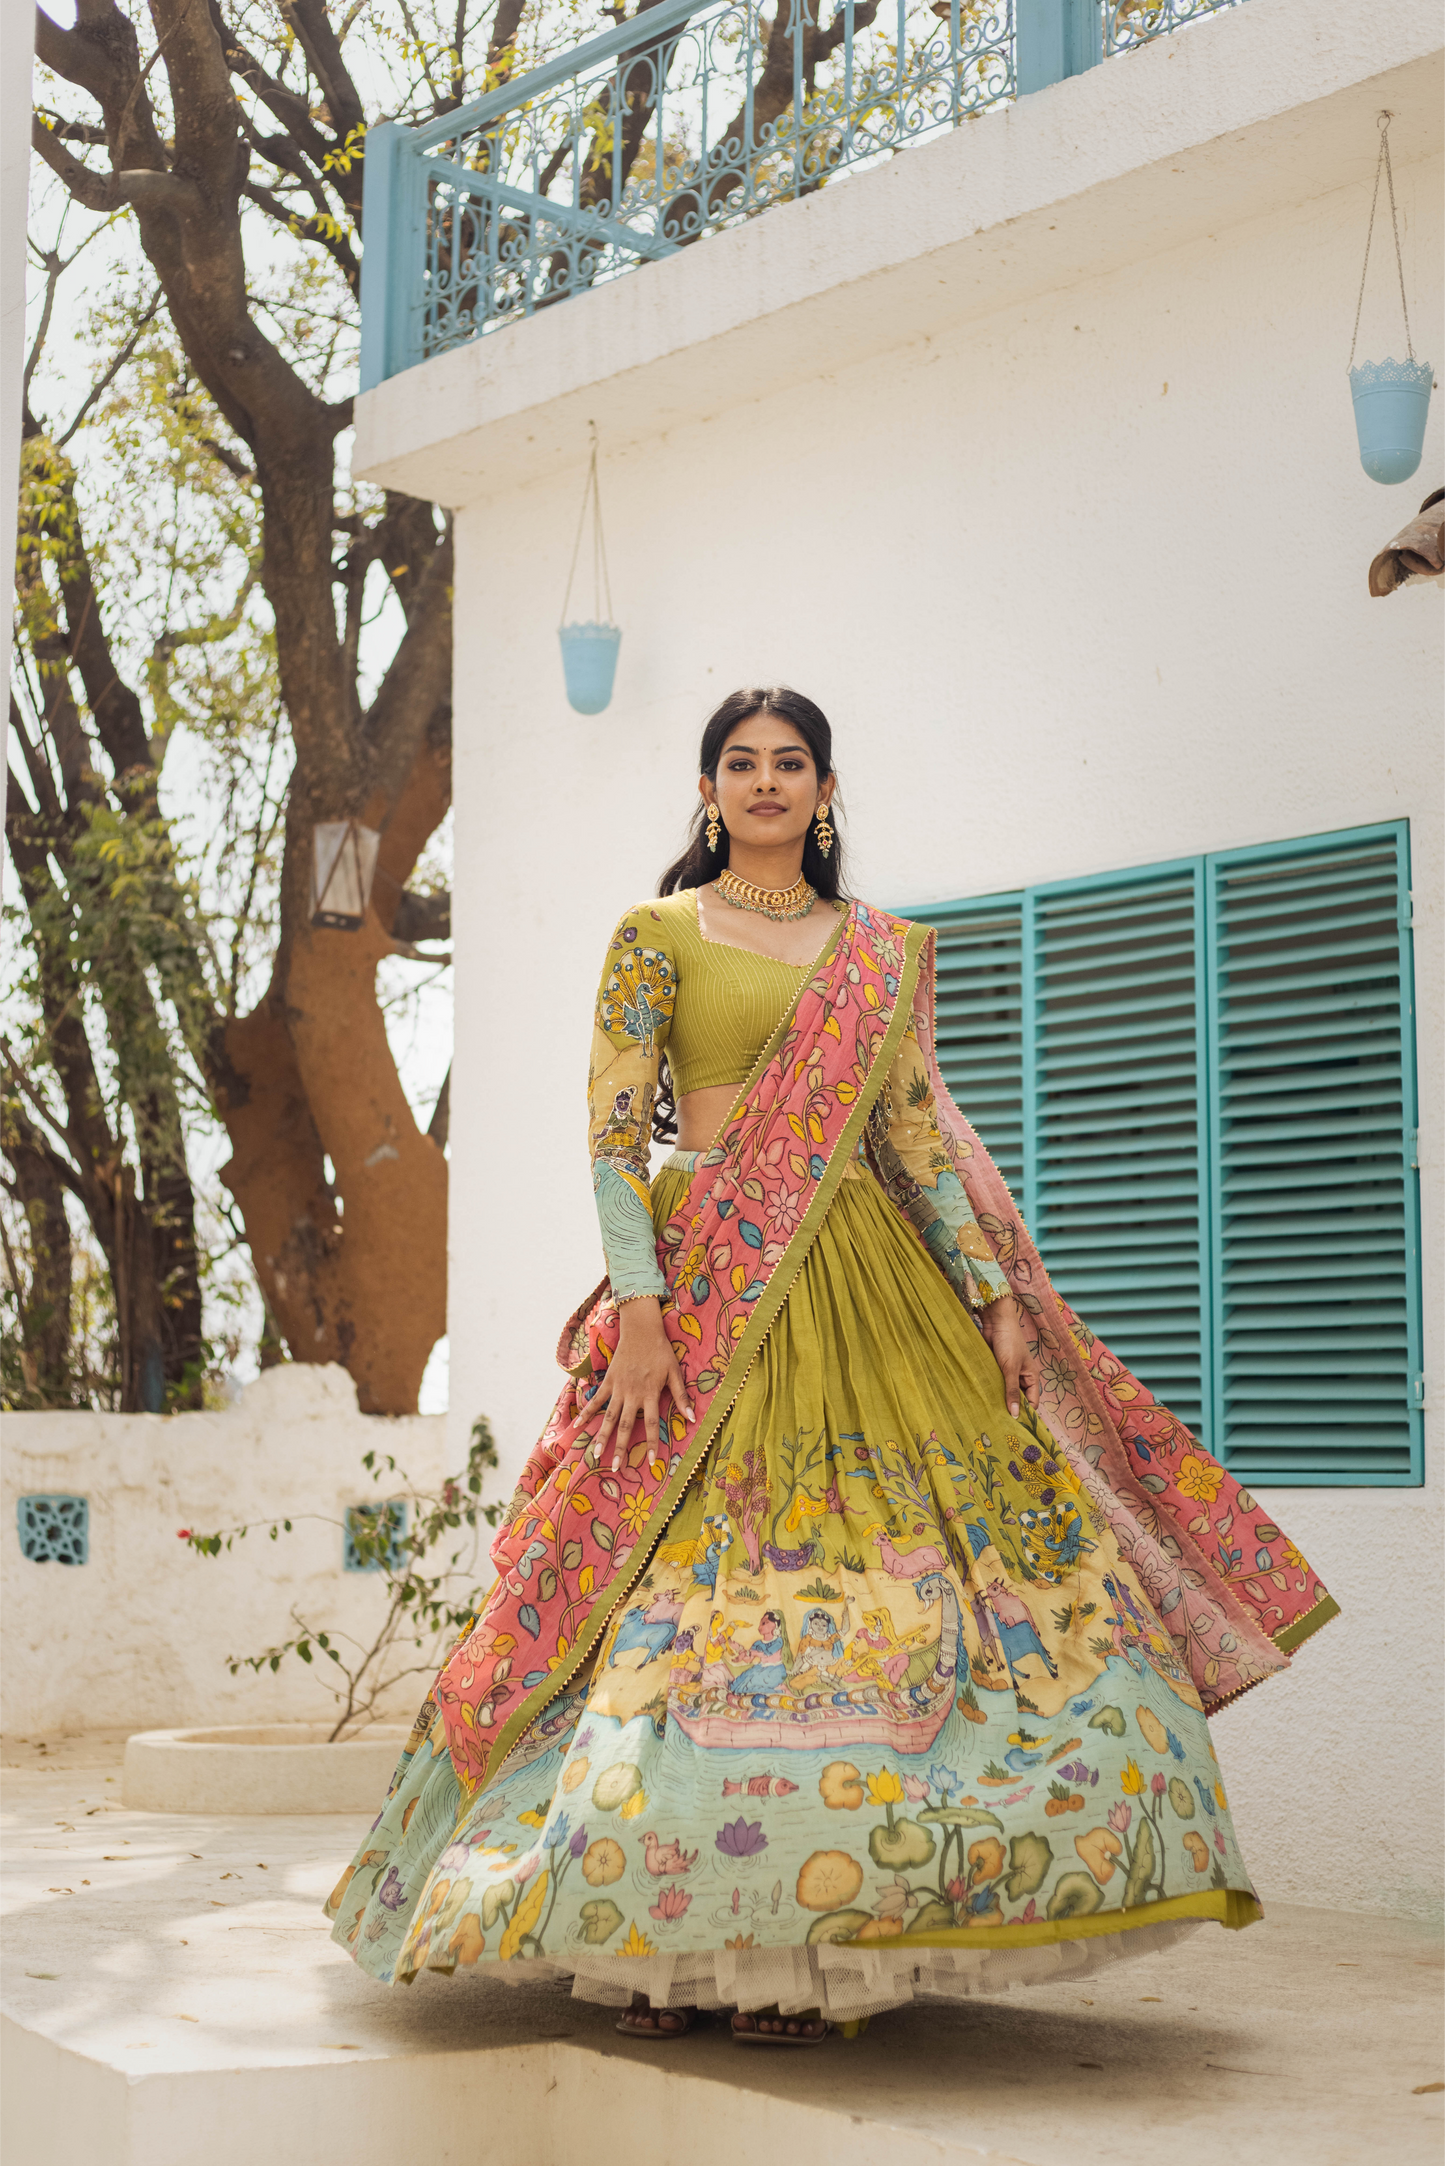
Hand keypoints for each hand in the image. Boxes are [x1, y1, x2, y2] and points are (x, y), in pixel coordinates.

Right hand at [576, 1298, 693, 1470]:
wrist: (641, 1330)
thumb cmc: (661, 1351)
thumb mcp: (675, 1372)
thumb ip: (681, 1396)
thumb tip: (692, 1418)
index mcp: (651, 1393)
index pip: (652, 1423)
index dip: (652, 1443)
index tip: (652, 1462)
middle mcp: (633, 1394)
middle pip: (626, 1425)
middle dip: (622, 1447)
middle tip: (616, 1467)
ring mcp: (618, 1388)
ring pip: (609, 1416)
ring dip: (602, 1435)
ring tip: (596, 1454)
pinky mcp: (609, 1381)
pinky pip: (596, 1399)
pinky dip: (587, 1412)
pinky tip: (578, 1425)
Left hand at [979, 1296, 1040, 1420]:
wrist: (995, 1321)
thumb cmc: (1008, 1342)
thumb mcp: (1011, 1368)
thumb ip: (1012, 1391)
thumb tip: (1015, 1414)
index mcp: (1031, 1377)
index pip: (1032, 1402)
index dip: (1025, 1414)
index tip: (1015, 1428)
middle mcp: (1021, 1377)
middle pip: (1018, 1399)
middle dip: (1010, 1409)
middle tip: (999, 1426)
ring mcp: (1007, 1373)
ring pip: (1004, 1392)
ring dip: (998, 1401)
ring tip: (989, 1417)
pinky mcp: (995, 1369)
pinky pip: (993, 1384)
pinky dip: (989, 1391)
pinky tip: (982, 1402)